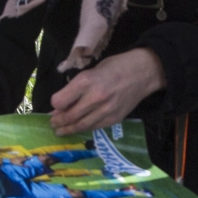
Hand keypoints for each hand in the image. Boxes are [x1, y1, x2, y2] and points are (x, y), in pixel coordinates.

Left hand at [48, 50, 165, 135]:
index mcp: (86, 81)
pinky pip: (94, 127)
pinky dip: (84, 128)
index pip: (59, 101)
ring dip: (68, 129)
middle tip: (53, 123)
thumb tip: (61, 104)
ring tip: (61, 130)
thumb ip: (77, 88)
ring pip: (81, 125)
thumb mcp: (92, 70)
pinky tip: (79, 127)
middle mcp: (95, 97)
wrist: (143, 72)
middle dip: (58, 121)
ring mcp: (106, 110)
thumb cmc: (115, 66)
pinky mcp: (114, 119)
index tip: (55, 106)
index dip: (55, 104)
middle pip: (69, 116)